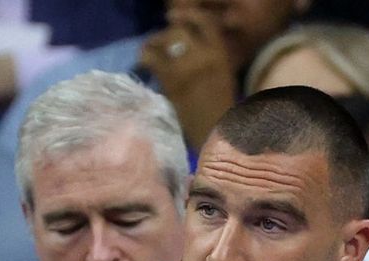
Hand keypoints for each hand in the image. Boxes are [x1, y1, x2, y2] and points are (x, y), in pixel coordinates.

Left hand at [138, 2, 236, 148]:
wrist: (217, 135)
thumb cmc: (221, 113)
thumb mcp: (223, 79)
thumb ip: (209, 59)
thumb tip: (189, 46)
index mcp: (221, 55)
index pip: (204, 22)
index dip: (188, 16)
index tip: (176, 19)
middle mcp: (205, 55)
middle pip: (180, 28)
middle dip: (168, 33)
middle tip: (161, 42)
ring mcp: (187, 66)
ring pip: (165, 39)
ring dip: (154, 42)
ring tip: (150, 51)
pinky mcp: (171, 79)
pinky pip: (152, 56)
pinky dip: (145, 56)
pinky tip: (145, 63)